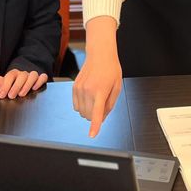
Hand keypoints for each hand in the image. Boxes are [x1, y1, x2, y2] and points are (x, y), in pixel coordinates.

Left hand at [0, 69, 47, 98]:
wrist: (20, 83)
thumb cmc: (11, 85)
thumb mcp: (3, 83)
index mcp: (14, 74)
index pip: (10, 76)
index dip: (5, 85)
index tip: (2, 95)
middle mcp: (23, 74)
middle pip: (22, 76)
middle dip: (16, 86)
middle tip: (11, 96)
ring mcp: (32, 76)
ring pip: (33, 75)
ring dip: (27, 84)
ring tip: (22, 94)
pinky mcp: (40, 79)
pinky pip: (43, 77)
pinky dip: (40, 81)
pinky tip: (35, 88)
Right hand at [73, 16, 121, 137]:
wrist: (100, 54)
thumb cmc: (111, 70)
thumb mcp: (117, 87)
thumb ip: (110, 105)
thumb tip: (102, 118)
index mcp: (100, 91)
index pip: (97, 113)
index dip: (95, 126)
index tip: (92, 135)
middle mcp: (87, 91)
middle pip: (88, 115)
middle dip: (95, 116)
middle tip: (103, 104)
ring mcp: (79, 89)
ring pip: (81, 112)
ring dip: (88, 111)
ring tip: (96, 98)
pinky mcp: (74, 87)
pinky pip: (76, 106)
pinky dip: (82, 106)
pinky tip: (89, 97)